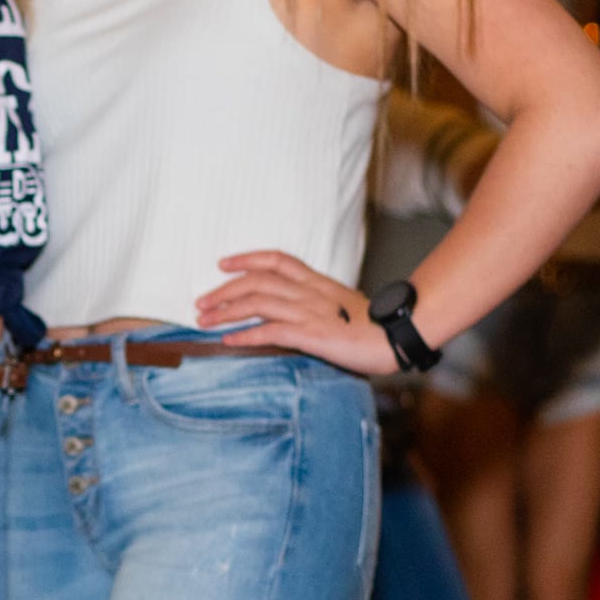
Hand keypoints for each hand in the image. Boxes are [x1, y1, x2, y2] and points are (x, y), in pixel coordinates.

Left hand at [197, 251, 400, 377]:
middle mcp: (309, 292)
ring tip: (204, 321)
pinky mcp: (311, 334)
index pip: (277, 260)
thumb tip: (297, 311)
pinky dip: (245, 335)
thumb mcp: (345, 305)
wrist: (398, 337)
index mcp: (318, 281)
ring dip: (225, 312)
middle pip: (256, 281)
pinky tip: (228, 341)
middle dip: (224, 290)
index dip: (247, 258)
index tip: (223, 263)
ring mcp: (309, 311)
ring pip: (257, 303)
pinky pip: (270, 331)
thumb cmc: (376, 327)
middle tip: (201, 303)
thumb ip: (320, 302)